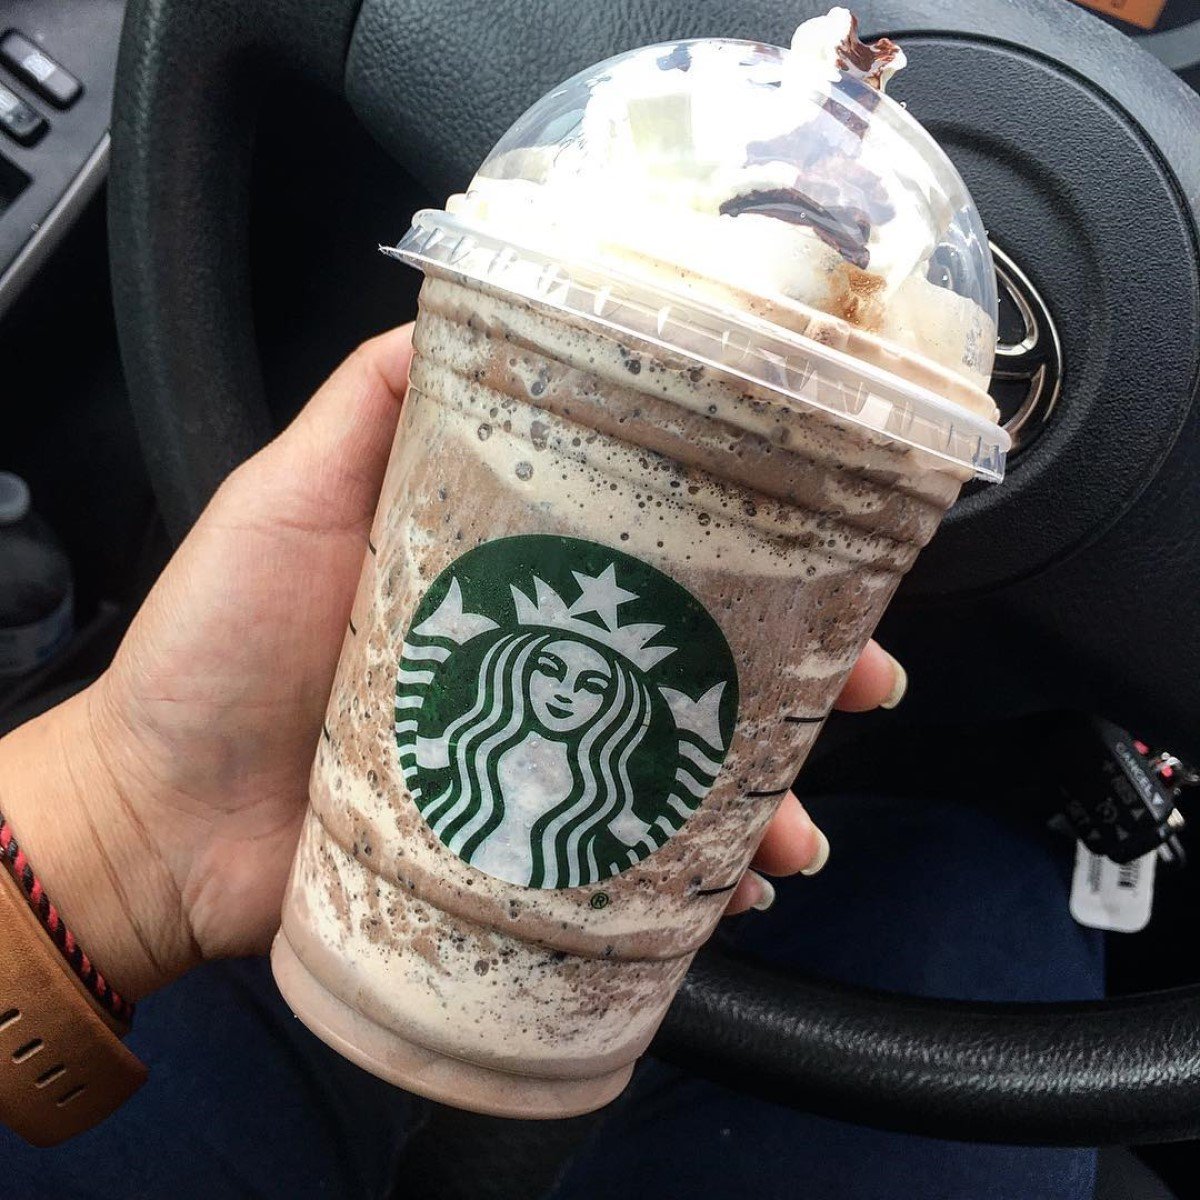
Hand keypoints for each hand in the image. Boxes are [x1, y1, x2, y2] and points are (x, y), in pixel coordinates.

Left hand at [0, 325, 906, 996]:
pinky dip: (685, 879)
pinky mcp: (514, 850)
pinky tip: (731, 887)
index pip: (647, 548)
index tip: (818, 547)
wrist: (155, 819)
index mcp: (503, 573)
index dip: (741, 546)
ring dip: (758, 794)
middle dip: (791, 675)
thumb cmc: (212, 650)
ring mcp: (531, 761)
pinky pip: (623, 863)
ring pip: (676, 771)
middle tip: (861, 685)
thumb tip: (457, 307)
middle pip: (687, 660)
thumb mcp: (289, 496)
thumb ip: (369, 404)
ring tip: (795, 826)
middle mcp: (535, 664)